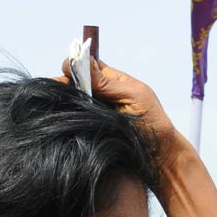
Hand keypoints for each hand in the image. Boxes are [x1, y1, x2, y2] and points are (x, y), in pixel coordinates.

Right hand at [59, 57, 176, 139]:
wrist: (159, 155)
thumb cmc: (153, 122)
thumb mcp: (133, 95)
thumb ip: (107, 82)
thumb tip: (79, 61)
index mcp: (110, 81)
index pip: (83, 66)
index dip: (72, 66)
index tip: (67, 73)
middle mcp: (97, 95)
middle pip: (71, 84)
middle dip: (61, 85)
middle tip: (58, 92)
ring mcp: (91, 114)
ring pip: (68, 102)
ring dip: (61, 102)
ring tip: (57, 106)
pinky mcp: (87, 132)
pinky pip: (71, 122)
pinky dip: (65, 120)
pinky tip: (61, 120)